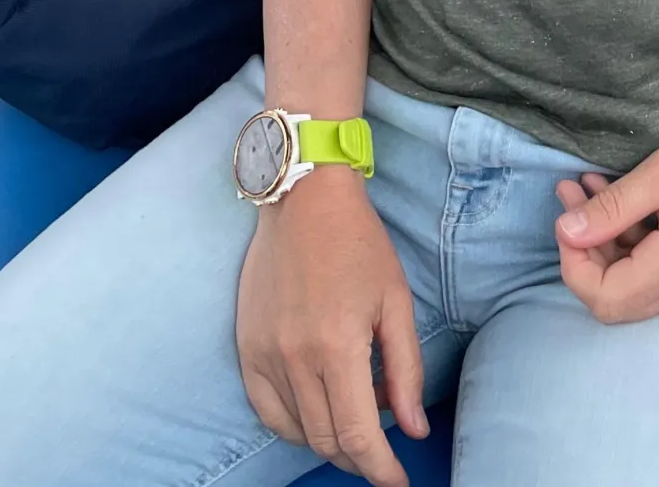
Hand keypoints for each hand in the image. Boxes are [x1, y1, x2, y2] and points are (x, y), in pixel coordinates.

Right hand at [236, 167, 426, 485]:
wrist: (303, 199)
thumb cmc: (358, 244)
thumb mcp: (395, 301)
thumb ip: (405, 371)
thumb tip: (413, 428)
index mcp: (337, 346)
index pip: (356, 437)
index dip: (380, 469)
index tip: (398, 481)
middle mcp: (294, 358)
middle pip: (325, 441)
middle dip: (358, 458)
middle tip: (382, 452)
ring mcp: (264, 354)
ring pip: (295, 430)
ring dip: (328, 440)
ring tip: (356, 418)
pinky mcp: (246, 347)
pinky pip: (266, 409)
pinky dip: (293, 423)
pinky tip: (317, 408)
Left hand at [554, 89, 658, 325]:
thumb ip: (614, 207)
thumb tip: (565, 232)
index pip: (604, 298)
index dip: (572, 264)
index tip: (566, 215)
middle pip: (615, 299)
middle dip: (583, 250)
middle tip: (568, 194)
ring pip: (634, 286)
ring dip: (605, 242)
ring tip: (588, 186)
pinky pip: (657, 274)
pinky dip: (631, 243)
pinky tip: (622, 199)